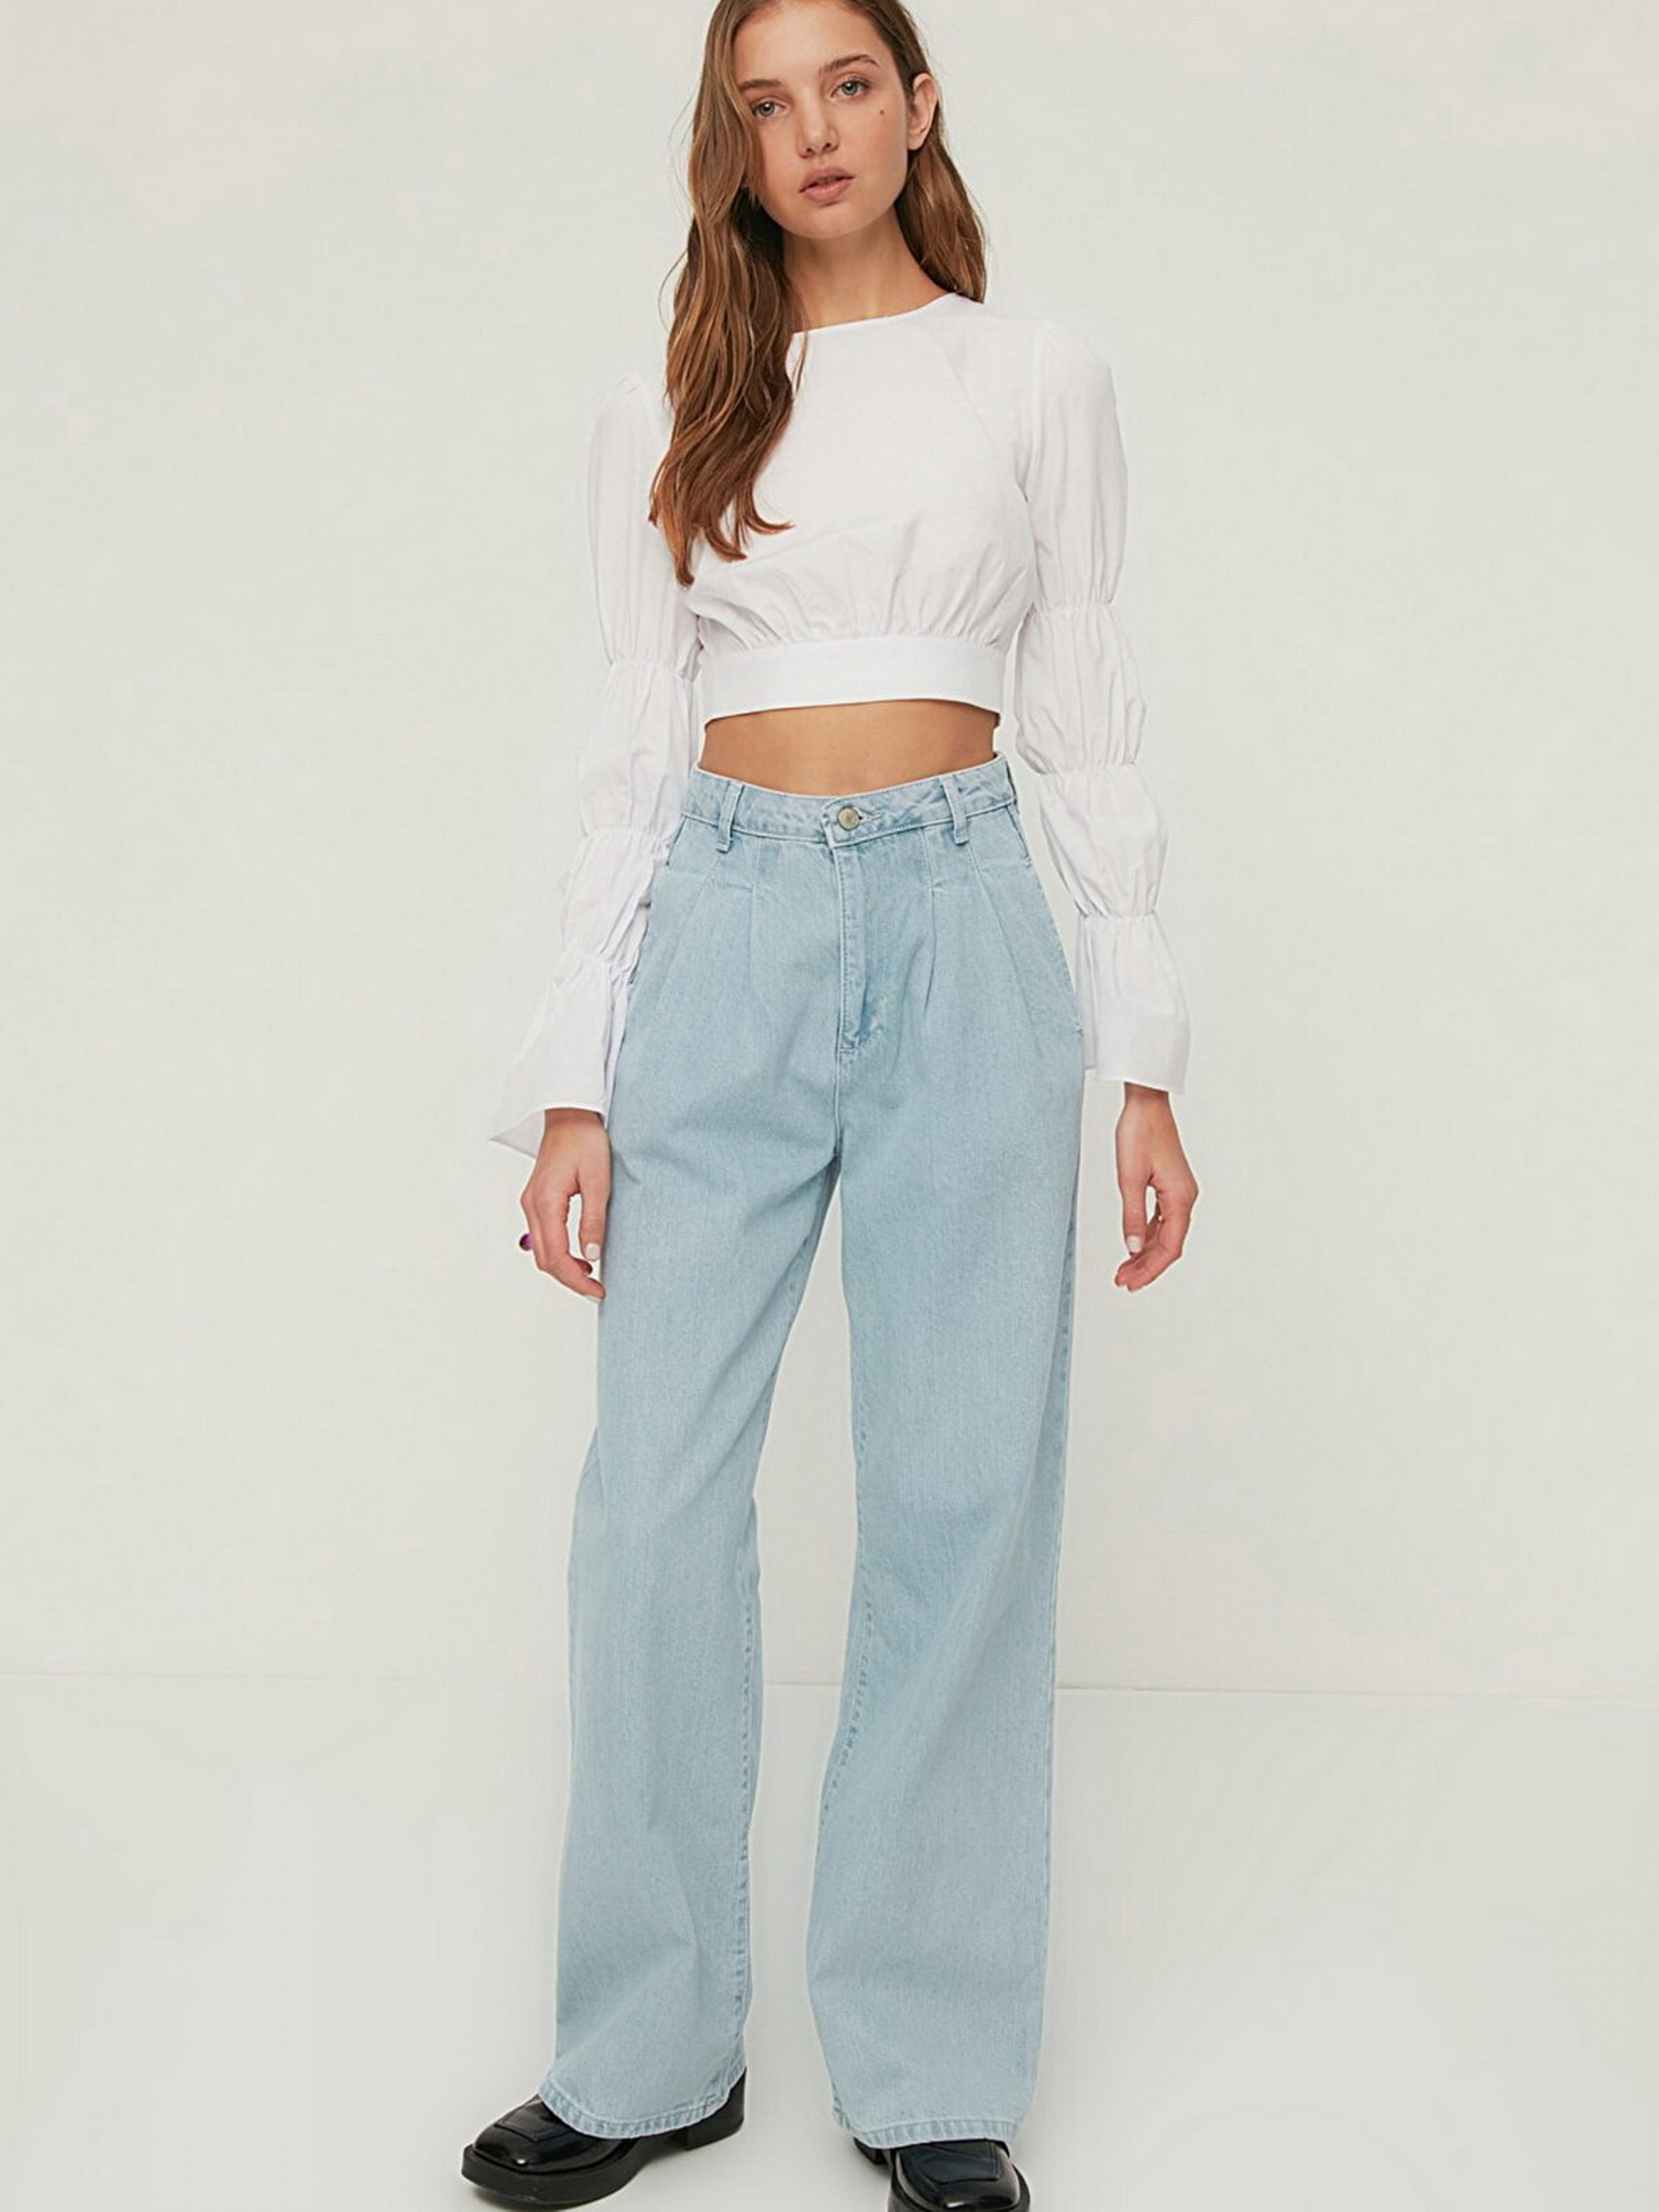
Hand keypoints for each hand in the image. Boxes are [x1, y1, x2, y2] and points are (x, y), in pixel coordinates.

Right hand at [519, 1108, 610, 1299]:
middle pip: (544, 1259)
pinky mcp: (537, 1200)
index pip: (556, 1256)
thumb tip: (592, 1256)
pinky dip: (559, 1253)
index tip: (598, 1290)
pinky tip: (579, 1255)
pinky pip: (543, 1236)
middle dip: (569, 1279)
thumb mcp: (597, 1181)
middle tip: (597, 1290)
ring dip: (563, 1268)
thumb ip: (593, 1220)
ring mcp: (531, 1203)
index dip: (576, 1279)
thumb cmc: (585, 1140)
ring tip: (591, 1276)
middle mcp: (531, 1206)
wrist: (570, 1115)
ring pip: (541, 1251)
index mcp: (545, 1202)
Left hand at [1112, 1084, 1197, 1292]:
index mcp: (1180, 1198)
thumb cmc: (1139, 1133)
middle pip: (1169, 1245)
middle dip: (1146, 1266)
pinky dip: (1147, 1235)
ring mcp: (1180, 1193)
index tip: (1130, 1283)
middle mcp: (1185, 1198)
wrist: (1146, 1104)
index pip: (1168, 1247)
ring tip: (1124, 1269)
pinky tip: (1133, 1245)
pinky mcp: (1171, 1186)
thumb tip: (1132, 1248)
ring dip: (1145, 1253)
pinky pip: (1162, 1220)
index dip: (1149, 1269)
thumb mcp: (1129, 1178)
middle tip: (1123, 1281)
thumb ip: (1131, 1215)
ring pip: (1165, 1234)